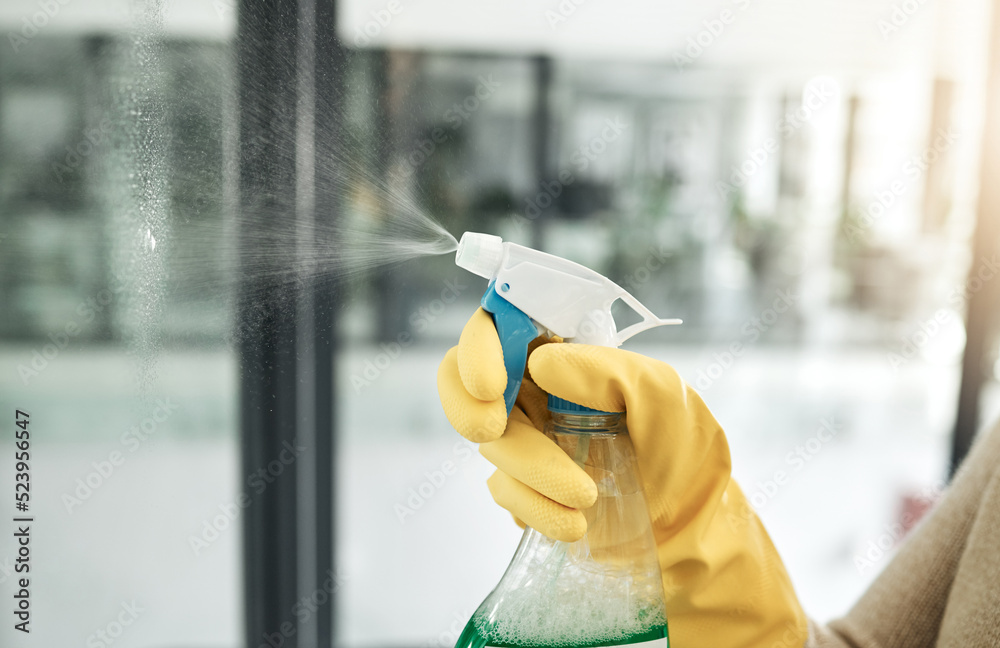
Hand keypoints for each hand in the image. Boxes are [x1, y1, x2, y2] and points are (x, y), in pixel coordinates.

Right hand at [438, 307, 807, 647]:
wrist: (686, 523)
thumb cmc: (678, 443)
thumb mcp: (660, 394)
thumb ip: (606, 371)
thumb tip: (539, 364)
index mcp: (558, 347)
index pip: (498, 324)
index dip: (478, 347)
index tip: (492, 384)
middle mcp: (530, 386)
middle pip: (461, 379)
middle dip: (465, 406)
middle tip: (490, 430)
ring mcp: (521, 435)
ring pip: (491, 443)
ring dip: (531, 470)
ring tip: (588, 497)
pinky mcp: (521, 483)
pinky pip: (504, 490)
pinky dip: (535, 507)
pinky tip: (575, 523)